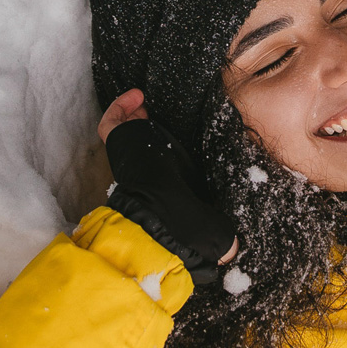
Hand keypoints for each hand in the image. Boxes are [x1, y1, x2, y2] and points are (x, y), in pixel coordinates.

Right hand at [99, 95, 238, 279]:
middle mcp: (148, 165)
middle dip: (149, 123)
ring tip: (144, 102)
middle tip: (156, 110)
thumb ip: (221, 233)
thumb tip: (235, 251)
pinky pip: (111, 121)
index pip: (167, 160)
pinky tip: (136, 97)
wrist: (157, 212)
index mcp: (167, 179)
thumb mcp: (209, 221)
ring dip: (134, 113)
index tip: (184, 131)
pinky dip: (120, 106)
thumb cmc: (180, 219)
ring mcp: (131, 153)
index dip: (172, 145)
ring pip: (125, 129)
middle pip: (143, 140)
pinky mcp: (118, 142)